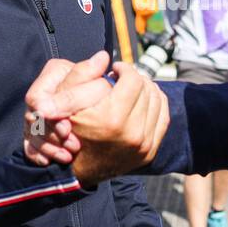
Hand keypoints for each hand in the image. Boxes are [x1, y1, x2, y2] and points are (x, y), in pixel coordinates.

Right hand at [24, 51, 111, 165]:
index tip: (69, 128)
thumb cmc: (89, 88)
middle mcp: (37, 99)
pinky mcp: (33, 135)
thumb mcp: (87, 78)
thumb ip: (89, 72)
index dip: (51, 115)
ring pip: (32, 134)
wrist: (88, 108)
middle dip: (53, 135)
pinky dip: (39, 155)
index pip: (37, 99)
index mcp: (48, 80)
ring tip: (68, 155)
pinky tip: (50, 161)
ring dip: (50, 147)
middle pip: (33, 119)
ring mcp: (32, 117)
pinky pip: (29, 148)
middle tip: (73, 145)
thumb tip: (102, 58)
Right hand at [25, 52, 169, 183]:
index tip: (115, 69)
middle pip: (147, 89)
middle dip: (135, 78)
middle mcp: (132, 133)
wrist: (76, 170)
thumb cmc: (68, 131)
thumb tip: (104, 56)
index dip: (125, 68)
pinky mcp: (149, 152)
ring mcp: (143, 145)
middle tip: (123, 78)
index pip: (133, 79)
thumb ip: (81, 74)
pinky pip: (163, 118)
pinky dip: (156, 104)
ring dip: (146, 89)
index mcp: (112, 118)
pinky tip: (142, 101)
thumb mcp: (64, 101)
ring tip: (131, 88)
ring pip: (158, 101)